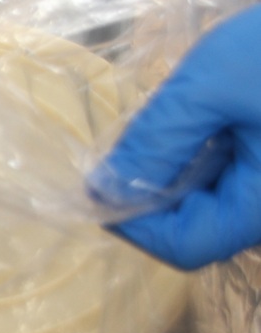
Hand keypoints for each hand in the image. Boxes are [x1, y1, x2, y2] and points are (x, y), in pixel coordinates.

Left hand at [95, 3, 260, 269]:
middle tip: (118, 157)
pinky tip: (191, 126)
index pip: (186, 246)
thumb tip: (103, 189)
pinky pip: (238, 180)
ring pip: (217, 205)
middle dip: (151, 199)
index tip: (95, 190)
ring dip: (175, 179)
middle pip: (201, 229)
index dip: (132, 225)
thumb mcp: (209, 87)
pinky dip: (204, 162)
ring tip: (155, 135)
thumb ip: (156, 142)